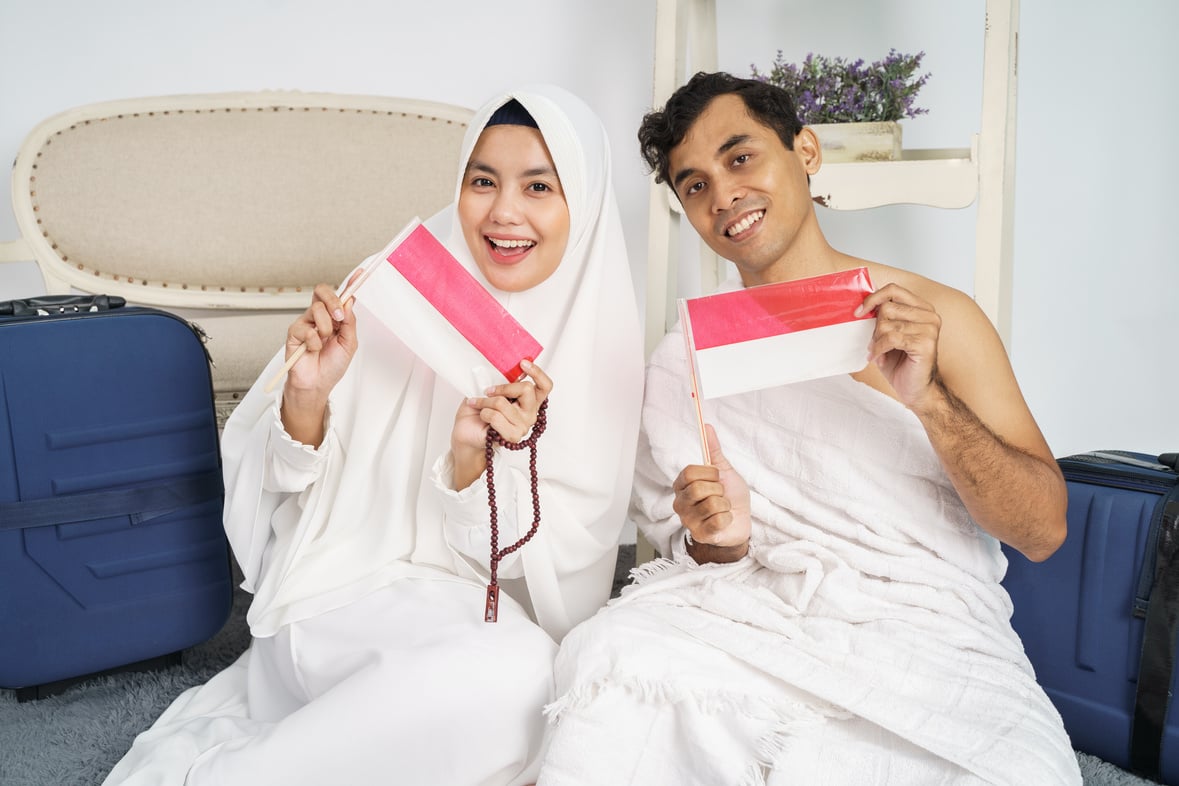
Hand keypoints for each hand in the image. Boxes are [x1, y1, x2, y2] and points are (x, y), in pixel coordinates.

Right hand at [279, 271, 361, 446]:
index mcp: (335, 317)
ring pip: (317, 310)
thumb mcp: (349, 343)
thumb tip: (349, 302)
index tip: (361, 274)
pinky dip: (314, 342)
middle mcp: (319, 316)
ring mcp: (306, 322)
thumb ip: (350, 322)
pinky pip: (306, 329)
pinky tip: (312, 350)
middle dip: (333, 301)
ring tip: (324, 342)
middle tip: (339, 317)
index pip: (341, 295)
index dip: (350, 282)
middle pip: (322, 291)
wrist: (318, 384)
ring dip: (325, 328)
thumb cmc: (332, 365)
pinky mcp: (294, 332)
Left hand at [450, 360, 552, 489]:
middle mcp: (530, 412)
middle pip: (526, 389)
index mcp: (528, 400)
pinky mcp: (513, 436)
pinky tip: (482, 416)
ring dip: (485, 402)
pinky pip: (496, 417)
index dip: (537, 373)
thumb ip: (500, 380)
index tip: (523, 363)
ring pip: (503, 403)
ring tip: (478, 404)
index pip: (545, 386)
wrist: (466, 430)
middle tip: (489, 391)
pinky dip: (484, 412)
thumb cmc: (478, 410)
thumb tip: (505, 370)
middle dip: (504, 387)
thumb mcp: (490, 389)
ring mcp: (523, 425)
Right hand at [673, 425, 750, 560]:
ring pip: (711, 505)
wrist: (741, 522)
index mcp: (682, 485)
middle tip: (721, 495)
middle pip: (698, 489)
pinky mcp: (699, 534)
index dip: (709, 473)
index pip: (689, 472)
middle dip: (718, 490)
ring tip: (724, 509)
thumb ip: (713, 449)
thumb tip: (706, 426)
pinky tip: (724, 521)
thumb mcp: (724, 470)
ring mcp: (688, 520)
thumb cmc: (730, 496)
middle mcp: (680, 502)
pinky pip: (718, 521)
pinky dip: (727, 519)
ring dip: (725, 505)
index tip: (717, 477)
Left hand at [857, 283, 942, 409]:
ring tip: (879, 352)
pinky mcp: (925, 343)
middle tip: (875, 343)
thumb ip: (882, 318)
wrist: (916, 390)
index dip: (873, 298)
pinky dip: (879, 349)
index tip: (859, 312)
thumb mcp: (888, 335)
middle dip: (875, 328)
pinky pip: (891, 338)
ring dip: (876, 341)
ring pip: (887, 324)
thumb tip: (862, 306)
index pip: (894, 290)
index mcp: (922, 309)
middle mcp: (929, 316)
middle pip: (887, 307)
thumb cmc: (901, 363)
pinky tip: (879, 358)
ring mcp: (930, 329)